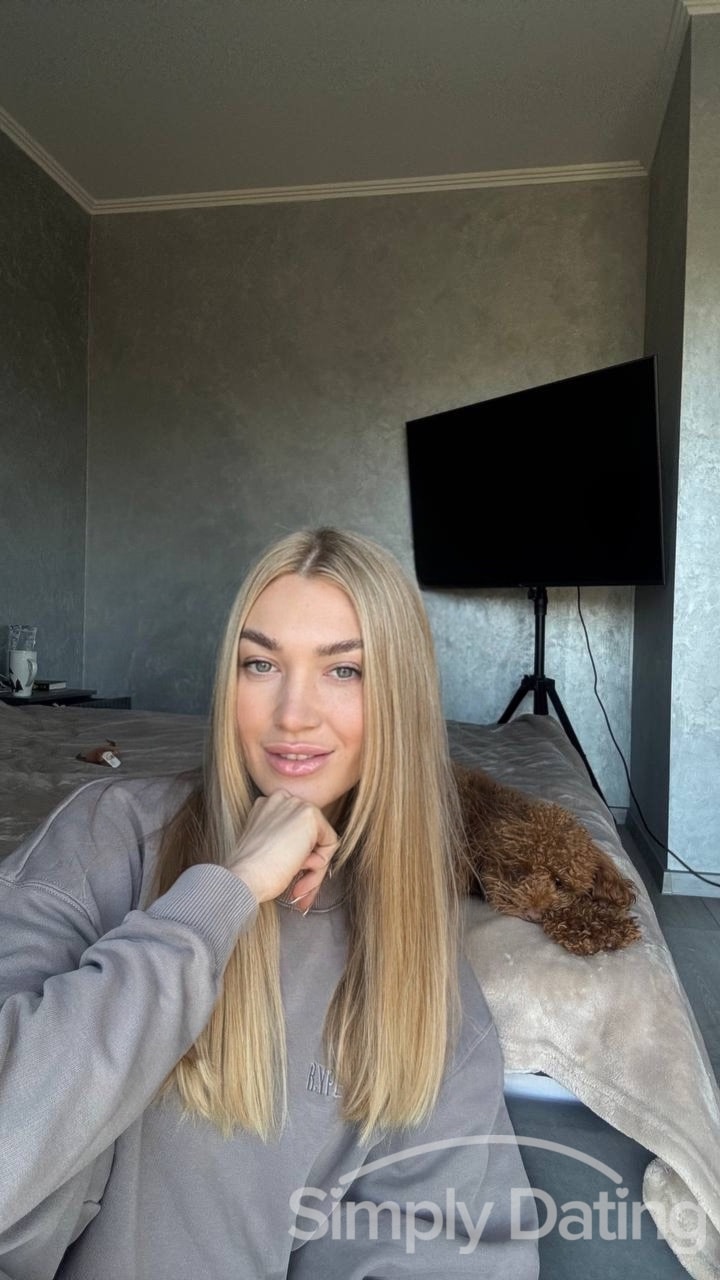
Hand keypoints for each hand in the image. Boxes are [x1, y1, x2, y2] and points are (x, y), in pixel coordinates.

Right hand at [227, 790, 338, 909]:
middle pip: (311, 835)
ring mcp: (295, 804)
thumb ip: (287, 843)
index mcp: (267, 806)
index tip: (293, 879)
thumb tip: (310, 856)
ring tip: (300, 886)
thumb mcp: (267, 849)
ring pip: (322, 840)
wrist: (245, 877)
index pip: (297, 831)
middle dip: (309, 865)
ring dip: (314, 869)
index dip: (298, 858)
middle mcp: (281, 799)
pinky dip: (321, 864)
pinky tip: (300, 870)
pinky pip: (330, 843)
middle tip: (300, 888)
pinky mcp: (309, 815)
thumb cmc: (251, 872)